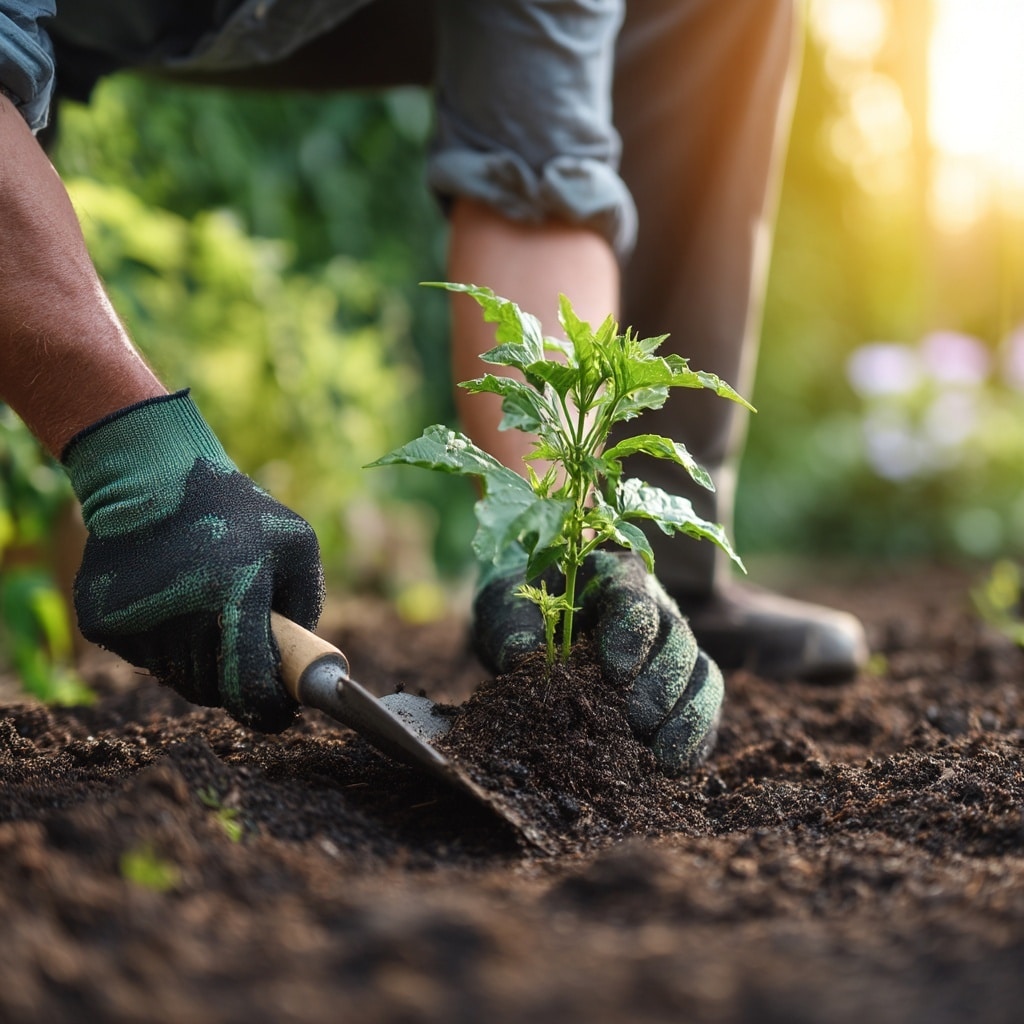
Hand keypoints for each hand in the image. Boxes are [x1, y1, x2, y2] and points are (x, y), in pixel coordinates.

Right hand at [62, 391, 323, 731]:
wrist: (148, 475)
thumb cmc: (235, 510)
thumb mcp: (295, 542)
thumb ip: (308, 603)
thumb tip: (298, 659)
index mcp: (232, 593)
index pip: (249, 686)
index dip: (269, 709)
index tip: (280, 710)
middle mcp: (179, 615)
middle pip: (214, 690)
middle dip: (236, 678)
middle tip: (244, 643)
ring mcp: (135, 622)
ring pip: (179, 678)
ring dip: (201, 660)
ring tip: (206, 609)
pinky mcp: (102, 625)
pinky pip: (146, 659)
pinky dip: (164, 643)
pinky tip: (169, 599)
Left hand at [472, 550, 723, 772]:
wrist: (530, 622)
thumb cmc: (521, 609)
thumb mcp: (506, 611)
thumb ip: (513, 632)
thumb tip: (522, 660)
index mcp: (614, 578)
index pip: (636, 602)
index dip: (631, 637)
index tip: (614, 673)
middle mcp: (656, 609)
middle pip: (679, 640)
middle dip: (660, 683)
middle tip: (632, 719)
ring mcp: (673, 650)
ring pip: (704, 675)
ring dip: (687, 716)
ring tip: (658, 754)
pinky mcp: (681, 688)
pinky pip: (704, 711)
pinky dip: (694, 740)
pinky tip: (671, 766)